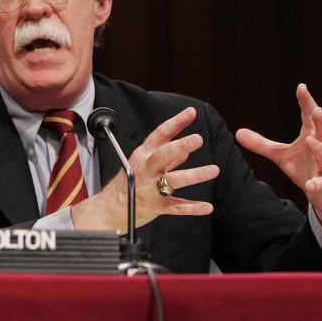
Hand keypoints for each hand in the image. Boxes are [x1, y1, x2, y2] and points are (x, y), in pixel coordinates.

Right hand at [72, 107, 218, 232]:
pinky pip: (175, 206)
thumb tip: (185, 151)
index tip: (191, 112)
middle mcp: (146, 169)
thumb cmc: (126, 184)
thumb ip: (166, 159)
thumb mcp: (142, 165)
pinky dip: (192, 207)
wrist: (108, 209)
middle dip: (180, 146)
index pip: (160, 134)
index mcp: (143, 155)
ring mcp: (149, 188)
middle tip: (198, 139)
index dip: (176, 122)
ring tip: (213, 170)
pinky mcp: (155, 206)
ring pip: (172, 180)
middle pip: (163, 155)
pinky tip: (207, 206)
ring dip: (194, 175)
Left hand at [235, 84, 321, 237]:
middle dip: (321, 120)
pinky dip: (316, 184)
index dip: (306, 102)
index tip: (301, 87)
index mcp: (311, 136)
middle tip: (316, 109)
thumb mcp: (281, 156)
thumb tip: (237, 132)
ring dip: (318, 148)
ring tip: (307, 141)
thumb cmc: (305, 168)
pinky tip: (310, 185)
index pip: (309, 117)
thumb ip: (262, 144)